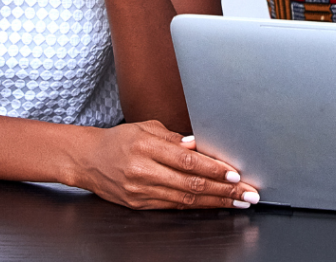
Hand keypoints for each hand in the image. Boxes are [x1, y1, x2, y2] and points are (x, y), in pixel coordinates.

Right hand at [73, 121, 258, 209]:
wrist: (87, 160)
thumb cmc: (120, 139)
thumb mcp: (147, 128)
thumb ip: (175, 138)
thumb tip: (201, 145)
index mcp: (147, 148)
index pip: (187, 160)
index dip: (213, 169)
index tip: (234, 174)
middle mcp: (143, 172)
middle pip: (190, 183)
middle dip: (223, 190)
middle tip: (247, 193)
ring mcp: (141, 191)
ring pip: (184, 199)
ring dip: (215, 202)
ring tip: (237, 202)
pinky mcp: (139, 205)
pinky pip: (172, 206)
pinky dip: (196, 207)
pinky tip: (213, 205)